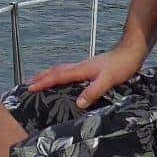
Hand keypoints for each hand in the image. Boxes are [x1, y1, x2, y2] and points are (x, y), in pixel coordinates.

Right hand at [25, 38, 143, 109]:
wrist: (130, 53)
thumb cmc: (120, 66)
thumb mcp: (107, 80)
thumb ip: (93, 91)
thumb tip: (78, 103)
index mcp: (80, 70)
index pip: (57, 76)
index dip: (43, 82)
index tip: (30, 88)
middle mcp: (78, 67)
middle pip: (54, 71)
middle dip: (40, 77)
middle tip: (27, 85)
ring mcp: (83, 67)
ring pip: (60, 70)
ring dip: (47, 75)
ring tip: (37, 81)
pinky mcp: (87, 68)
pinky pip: (67, 72)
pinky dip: (58, 75)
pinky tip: (60, 80)